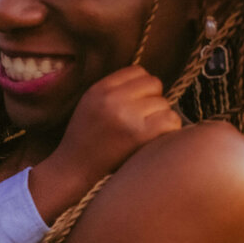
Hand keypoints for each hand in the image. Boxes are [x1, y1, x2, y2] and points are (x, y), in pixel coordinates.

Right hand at [30, 66, 181, 222]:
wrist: (73, 171)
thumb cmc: (85, 141)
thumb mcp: (90, 106)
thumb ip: (114, 91)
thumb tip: (149, 83)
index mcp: (98, 89)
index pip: (137, 71)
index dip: (141, 87)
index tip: (136, 104)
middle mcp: (111, 99)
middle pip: (154, 84)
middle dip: (152, 100)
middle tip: (142, 120)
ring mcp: (126, 115)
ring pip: (163, 103)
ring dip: (160, 117)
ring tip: (144, 133)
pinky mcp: (139, 134)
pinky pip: (170, 120)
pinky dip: (168, 130)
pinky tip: (154, 140)